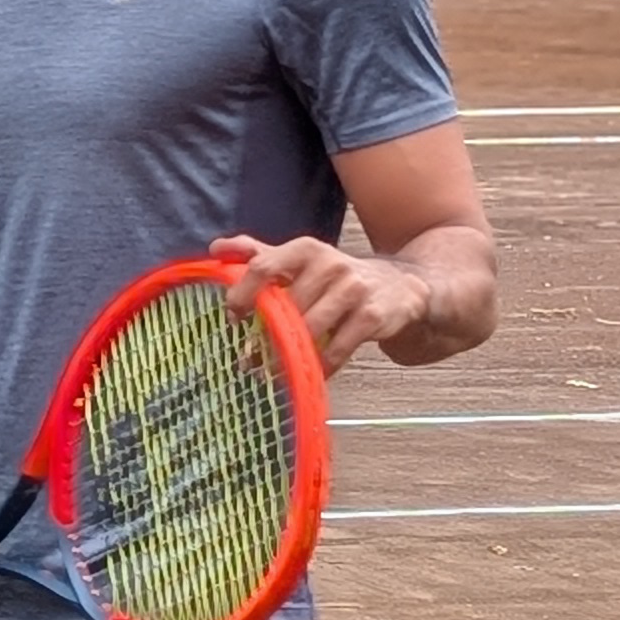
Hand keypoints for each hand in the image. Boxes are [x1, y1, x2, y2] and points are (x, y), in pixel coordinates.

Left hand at [216, 230, 428, 372]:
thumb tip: (216, 248)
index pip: (263, 266)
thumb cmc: (337, 278)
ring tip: (274, 370)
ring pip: (308, 329)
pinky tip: (313, 371)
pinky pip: (336, 349)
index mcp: (306, 249)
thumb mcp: (300, 260)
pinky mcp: (372, 316)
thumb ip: (258, 254)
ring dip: (288, 355)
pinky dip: (321, 365)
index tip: (234, 317)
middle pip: (284, 306)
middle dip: (264, 335)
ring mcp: (354, 289)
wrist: (402, 288)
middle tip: (250, 358)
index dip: (242, 294)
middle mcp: (330, 264)